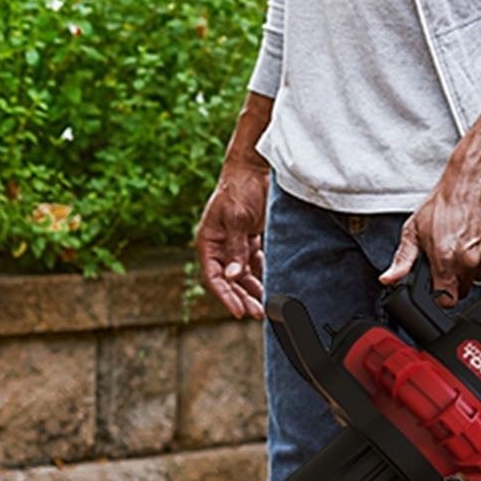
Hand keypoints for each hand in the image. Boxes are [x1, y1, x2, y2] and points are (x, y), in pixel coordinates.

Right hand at [197, 163, 267, 319]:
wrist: (254, 166)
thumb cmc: (240, 188)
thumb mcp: (238, 218)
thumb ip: (236, 248)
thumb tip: (233, 276)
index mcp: (209, 241)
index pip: (214, 276)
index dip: (225, 296)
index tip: (239, 311)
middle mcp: (220, 245)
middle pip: (228, 280)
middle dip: (241, 297)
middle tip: (257, 313)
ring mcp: (235, 241)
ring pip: (242, 274)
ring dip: (252, 289)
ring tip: (266, 305)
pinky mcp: (250, 237)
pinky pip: (254, 262)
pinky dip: (261, 272)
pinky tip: (271, 282)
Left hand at [380, 171, 480, 307]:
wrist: (473, 182)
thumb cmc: (444, 203)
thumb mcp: (413, 230)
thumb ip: (402, 259)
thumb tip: (389, 278)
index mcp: (445, 260)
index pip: (446, 300)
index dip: (440, 296)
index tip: (438, 288)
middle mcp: (469, 261)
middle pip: (462, 290)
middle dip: (453, 280)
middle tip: (447, 258)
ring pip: (477, 277)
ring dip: (469, 267)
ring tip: (461, 245)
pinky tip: (474, 239)